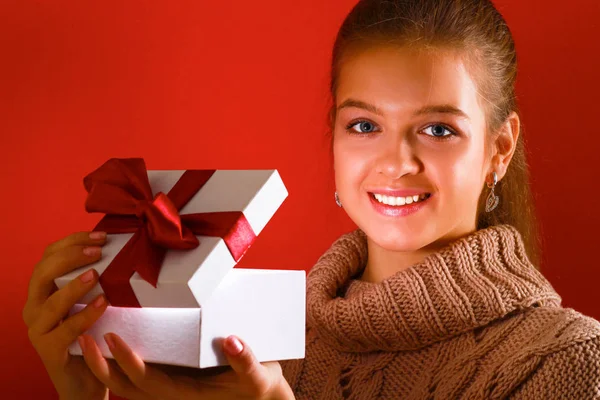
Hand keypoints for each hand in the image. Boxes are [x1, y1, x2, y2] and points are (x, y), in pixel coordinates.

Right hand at [23, 231, 110, 399]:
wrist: (86, 378)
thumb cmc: (92, 333)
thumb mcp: (92, 300)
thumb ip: (96, 278)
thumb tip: (119, 248)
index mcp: (43, 290)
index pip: (49, 256)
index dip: (72, 241)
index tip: (100, 235)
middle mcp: (34, 307)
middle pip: (42, 273)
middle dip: (70, 257)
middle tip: (98, 251)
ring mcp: (38, 330)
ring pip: (49, 303)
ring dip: (74, 286)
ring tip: (97, 274)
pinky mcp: (49, 351)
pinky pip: (65, 330)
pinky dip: (84, 315)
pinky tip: (103, 303)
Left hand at [79, 333, 294, 399]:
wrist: (261, 397)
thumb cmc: (258, 388)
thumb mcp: (258, 376)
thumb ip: (245, 360)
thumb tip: (231, 340)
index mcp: (185, 394)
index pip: (147, 381)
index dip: (128, 362)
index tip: (112, 337)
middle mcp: (171, 393)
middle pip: (126, 386)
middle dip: (101, 365)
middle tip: (83, 335)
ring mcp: (169, 387)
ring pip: (126, 382)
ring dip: (103, 363)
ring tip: (87, 334)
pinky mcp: (171, 378)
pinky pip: (137, 374)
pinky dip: (119, 361)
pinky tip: (111, 339)